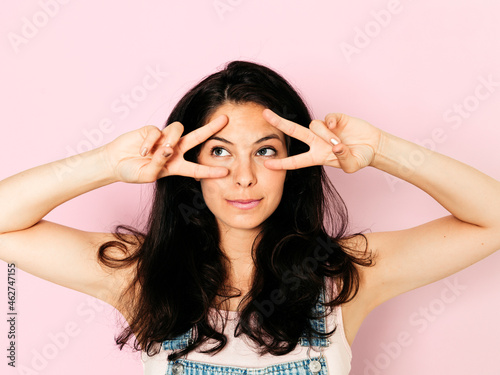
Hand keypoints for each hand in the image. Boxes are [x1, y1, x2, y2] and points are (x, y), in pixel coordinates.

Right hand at [102, 115, 229, 182]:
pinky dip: (150, 143)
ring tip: (159, 151)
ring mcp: (164, 139)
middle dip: (211, 128)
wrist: (115, 163)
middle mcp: (173, 150)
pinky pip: (157, 132)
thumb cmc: (132, 172)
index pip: (197, 169)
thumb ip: (159, 164)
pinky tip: (142, 152)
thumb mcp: (148, 175)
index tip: (226, 172)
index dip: (210, 171)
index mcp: (176, 166)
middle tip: (226, 120)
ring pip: (178, 130)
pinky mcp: (152, 130)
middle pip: (197, 137)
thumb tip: (167, 149)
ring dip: (171, 140)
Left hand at [262, 109, 381, 172]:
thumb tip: (336, 147)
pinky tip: (337, 127)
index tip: (266, 163)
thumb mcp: (352, 165)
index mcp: (317, 156)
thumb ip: (343, 159)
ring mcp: (325, 129)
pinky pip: (326, 118)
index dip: (282, 163)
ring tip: (338, 142)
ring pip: (314, 126)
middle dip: (279, 122)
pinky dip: (330, 122)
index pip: (296, 161)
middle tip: (265, 114)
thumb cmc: (360, 158)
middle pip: (294, 131)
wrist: (374, 145)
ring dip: (324, 135)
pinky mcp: (335, 118)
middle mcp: (317, 142)